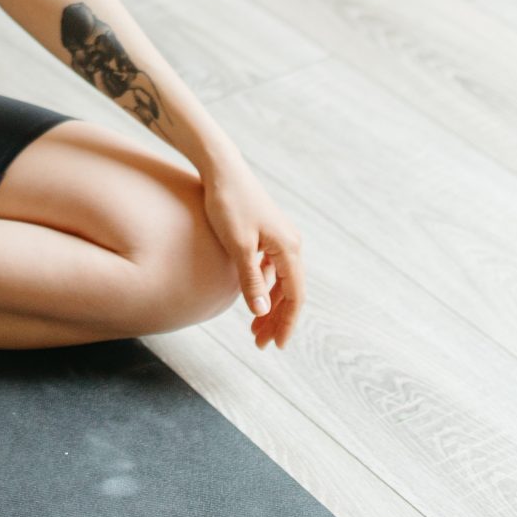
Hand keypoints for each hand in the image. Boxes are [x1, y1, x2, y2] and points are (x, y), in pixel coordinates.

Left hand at [199, 156, 304, 349]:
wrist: (221, 169)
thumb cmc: (228, 204)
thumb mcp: (237, 245)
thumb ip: (250, 280)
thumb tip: (260, 312)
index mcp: (288, 248)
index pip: (295, 296)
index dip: (287, 323)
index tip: (277, 346)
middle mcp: (291, 244)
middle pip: (290, 292)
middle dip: (277, 320)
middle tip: (260, 344)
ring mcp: (280, 238)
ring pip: (280, 282)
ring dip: (270, 305)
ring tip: (254, 329)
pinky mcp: (268, 234)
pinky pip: (272, 269)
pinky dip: (263, 287)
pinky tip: (250, 298)